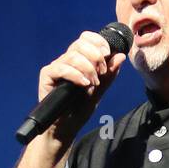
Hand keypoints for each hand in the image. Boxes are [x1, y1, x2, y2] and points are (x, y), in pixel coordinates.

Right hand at [18, 31, 128, 167]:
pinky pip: (61, 68)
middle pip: (80, 44)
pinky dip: (75, 74)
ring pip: (72, 55)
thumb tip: (120, 56)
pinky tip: (84, 84)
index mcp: (79, 60)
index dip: (98, 41)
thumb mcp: (99, 92)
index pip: (87, 38)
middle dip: (95, 56)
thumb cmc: (80, 110)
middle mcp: (67, 61)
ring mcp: (57, 68)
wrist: (66, 129)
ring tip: (92, 84)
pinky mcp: (47, 76)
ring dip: (87, 68)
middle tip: (101, 73)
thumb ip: (109, 75)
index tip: (107, 53)